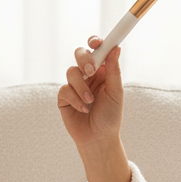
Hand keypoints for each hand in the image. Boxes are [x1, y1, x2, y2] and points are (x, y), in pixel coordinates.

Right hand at [57, 37, 123, 153]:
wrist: (99, 139)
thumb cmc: (110, 117)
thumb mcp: (115, 93)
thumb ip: (114, 70)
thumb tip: (116, 48)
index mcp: (102, 71)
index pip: (97, 50)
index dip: (96, 42)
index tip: (97, 42)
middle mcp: (88, 75)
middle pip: (80, 53)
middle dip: (84, 58)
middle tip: (91, 70)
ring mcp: (75, 85)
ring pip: (71, 71)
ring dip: (81, 86)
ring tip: (90, 101)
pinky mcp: (64, 97)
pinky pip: (65, 89)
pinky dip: (75, 99)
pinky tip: (84, 109)